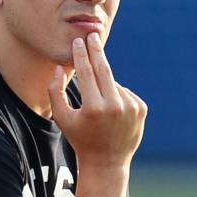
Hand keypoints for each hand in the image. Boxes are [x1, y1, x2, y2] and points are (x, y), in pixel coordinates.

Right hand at [49, 32, 146, 169]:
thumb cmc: (80, 138)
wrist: (107, 161)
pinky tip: (111, 113)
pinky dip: (115, 96)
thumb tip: (60, 69)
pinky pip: (124, 92)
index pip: (86, 73)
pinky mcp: (141, 108)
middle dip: (97, 51)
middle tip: (93, 35)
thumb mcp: (62, 118)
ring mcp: (130, 106)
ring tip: (98, 107)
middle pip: (105, 69)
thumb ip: (55, 92)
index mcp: (93, 108)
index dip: (81, 55)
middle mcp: (114, 106)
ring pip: (113, 83)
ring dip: (103, 85)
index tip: (79, 41)